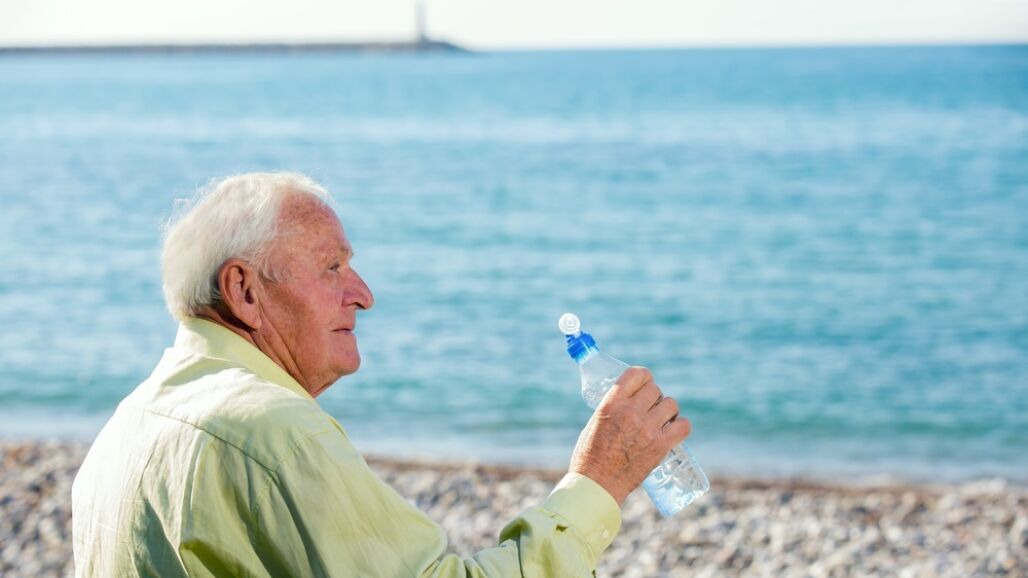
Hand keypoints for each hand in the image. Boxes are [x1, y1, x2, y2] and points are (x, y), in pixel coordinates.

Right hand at [567, 366, 691, 504]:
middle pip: (655, 389)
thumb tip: (630, 400)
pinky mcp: (660, 446)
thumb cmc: (590, 455)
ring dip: (667, 411)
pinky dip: (680, 426)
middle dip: (653, 397)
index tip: (644, 384)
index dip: (644, 377)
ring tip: (661, 420)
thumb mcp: (595, 421)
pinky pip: (683, 426)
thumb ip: (613, 408)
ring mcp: (648, 429)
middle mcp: (631, 412)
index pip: (637, 374)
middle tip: (650, 408)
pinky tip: (673, 430)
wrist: (597, 484)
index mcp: (611, 403)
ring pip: (671, 404)